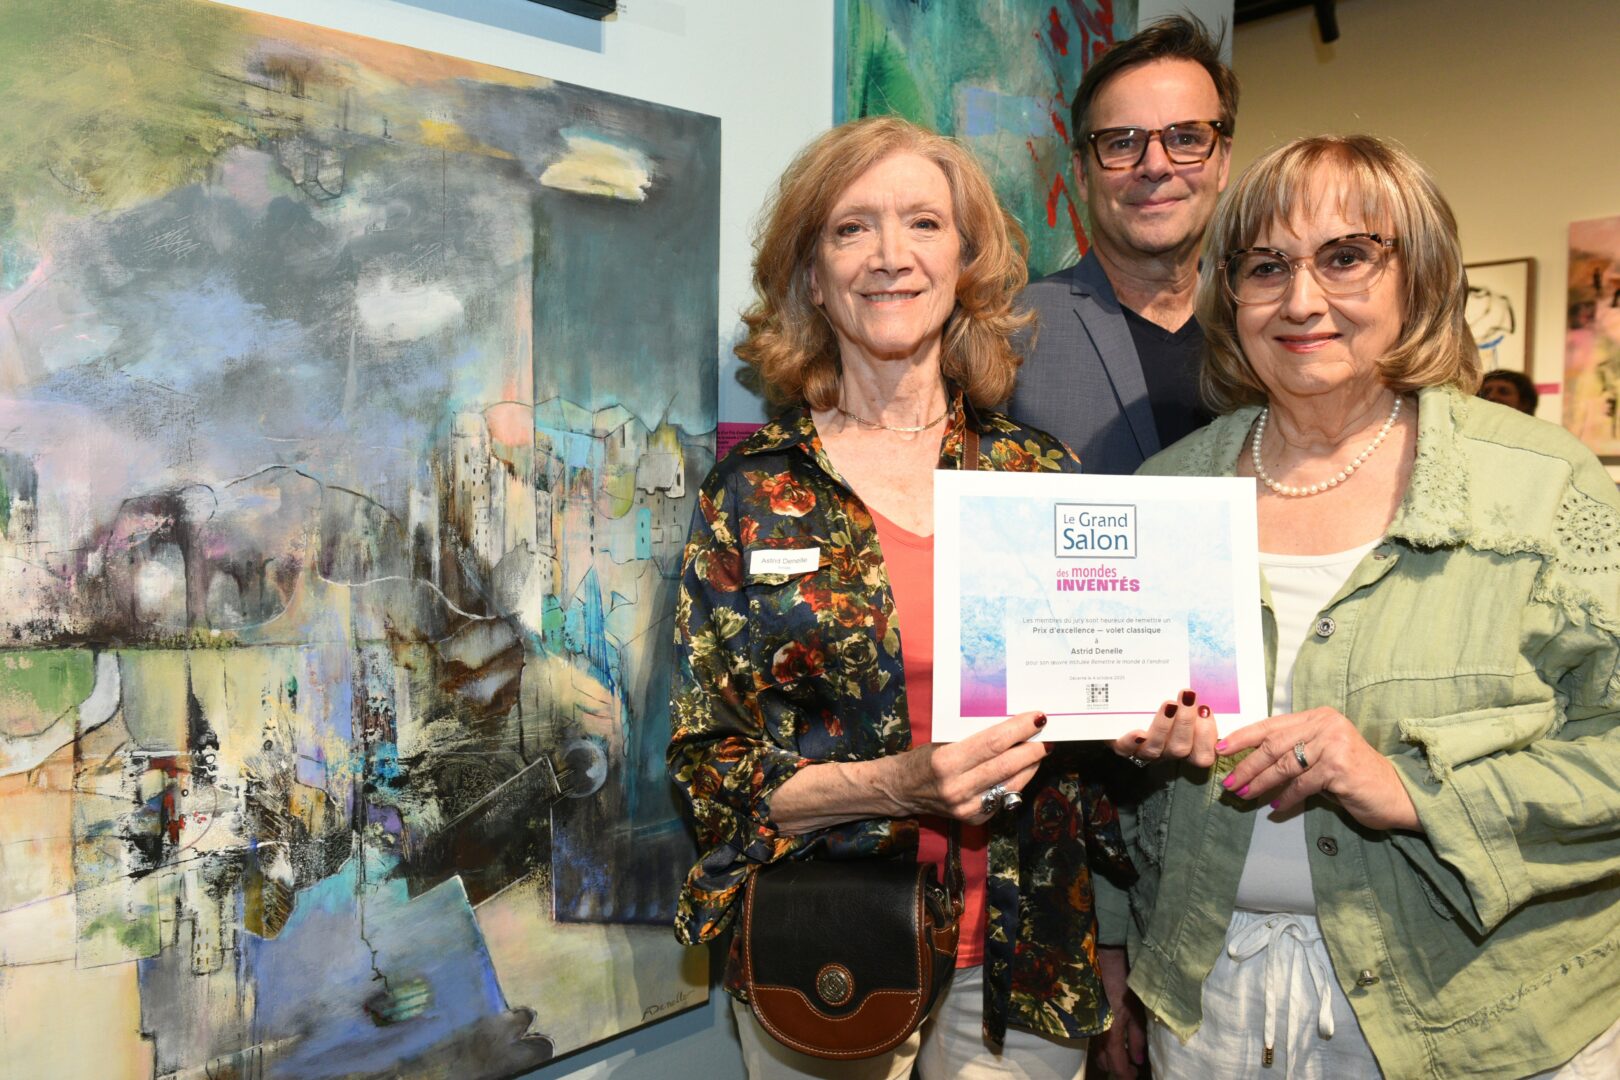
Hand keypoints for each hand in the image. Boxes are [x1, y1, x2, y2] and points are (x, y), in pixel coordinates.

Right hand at [893, 711, 1049, 822]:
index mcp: (946, 761)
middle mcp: (957, 788)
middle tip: (1048, 735)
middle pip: (1007, 765)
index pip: (993, 743)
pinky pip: (1004, 796)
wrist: (901, 791)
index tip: (1037, 717)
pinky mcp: (974, 819)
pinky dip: (1017, 780)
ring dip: (1030, 765)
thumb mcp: (942, 741)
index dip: (1019, 729)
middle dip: (1033, 749)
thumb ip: (974, 738)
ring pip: (1011, 783)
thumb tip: (1011, 727)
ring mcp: (967, 807)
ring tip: (1040, 750)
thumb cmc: (922, 758)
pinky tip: (1022, 768)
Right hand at [1094, 946, 1144, 1077]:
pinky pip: (1096, 1037)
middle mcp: (1097, 1032)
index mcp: (1110, 1033)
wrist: (1105, 958)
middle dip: (1115, 1067)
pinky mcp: (1088, 1015)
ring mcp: (1091, 1024)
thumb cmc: (1124, 984)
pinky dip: (1104, 1043)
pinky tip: (1114, 1037)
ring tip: (1123, 1051)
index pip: (1116, 1065)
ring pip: (1098, 1050)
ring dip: (1109, 1056)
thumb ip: (1137, 1037)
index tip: (1135, 1075)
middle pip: (1103, 1061)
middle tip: (1130, 1065)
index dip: (1125, 1074)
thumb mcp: (1136, 1011)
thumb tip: (1138, 1060)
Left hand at [1110, 689, 1217, 768]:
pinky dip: (1132, 741)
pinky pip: (1126, 749)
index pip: (1203, 755)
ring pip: (1155, 748)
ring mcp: (1143, 750)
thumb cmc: (1162, 699)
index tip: (1205, 709)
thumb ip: (1195, 698)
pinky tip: (1138, 732)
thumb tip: (1202, 687)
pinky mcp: (1122, 746)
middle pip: (1180, 749)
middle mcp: (1165, 751)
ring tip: (1169, 704)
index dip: (1208, 737)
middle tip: (1188, 697)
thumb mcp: (1183, 699)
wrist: (1120, 704)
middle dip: (1186, 722)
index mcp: (1185, 745)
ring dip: (1164, 726)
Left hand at [1217, 707, 1420, 831]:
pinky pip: (1302, 784)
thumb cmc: (1354, 778)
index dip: (1244, 737)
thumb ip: (1295, 752)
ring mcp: (1334, 743)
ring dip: (1260, 782)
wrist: (1397, 795)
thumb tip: (1250, 761)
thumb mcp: (1321, 757)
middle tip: (1229, 782)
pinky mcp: (1339, 766)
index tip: (1221, 749)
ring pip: (1284, 764)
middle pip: (1274, 744)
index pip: (1272, 725)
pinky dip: (1286, 797)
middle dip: (1247, 765)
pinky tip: (1275, 807)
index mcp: (1319, 717)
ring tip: (1244, 795)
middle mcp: (1326, 724)